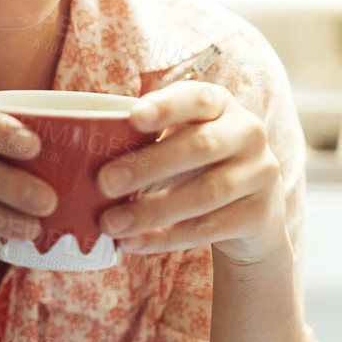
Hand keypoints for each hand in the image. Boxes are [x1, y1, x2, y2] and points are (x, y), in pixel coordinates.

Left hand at [92, 80, 287, 267]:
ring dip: (153, 210)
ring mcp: (260, 174)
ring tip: (111, 224)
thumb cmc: (197, 168)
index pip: (197, 98)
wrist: (252, 214)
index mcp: (221, 105)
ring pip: (206, 193)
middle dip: (149, 166)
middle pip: (201, 147)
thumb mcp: (179, 142)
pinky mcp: (259, 215)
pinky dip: (167, 238)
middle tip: (103, 183)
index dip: (167, 106)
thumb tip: (81, 157)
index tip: (132, 118)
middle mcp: (248, 133)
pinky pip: (210, 228)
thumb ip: (146, 140)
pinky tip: (134, 244)